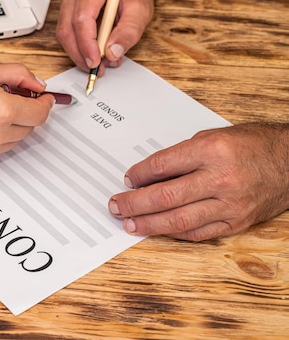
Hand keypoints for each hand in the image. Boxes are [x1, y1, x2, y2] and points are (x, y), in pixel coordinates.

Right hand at [0, 64, 54, 161]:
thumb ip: (19, 75)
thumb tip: (38, 85)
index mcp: (2, 109)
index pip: (40, 114)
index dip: (46, 104)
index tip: (45, 98)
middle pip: (30, 127)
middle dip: (28, 112)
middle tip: (14, 98)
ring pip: (17, 139)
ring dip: (15, 125)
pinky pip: (1, 147)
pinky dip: (1, 136)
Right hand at [56, 0, 154, 73]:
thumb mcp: (140, 11)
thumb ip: (129, 32)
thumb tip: (112, 52)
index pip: (81, 18)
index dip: (86, 44)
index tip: (95, 61)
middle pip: (67, 29)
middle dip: (81, 54)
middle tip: (97, 68)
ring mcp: (68, 2)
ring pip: (64, 35)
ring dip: (80, 54)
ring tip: (101, 61)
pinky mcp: (67, 13)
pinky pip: (67, 36)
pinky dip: (79, 49)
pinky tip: (95, 54)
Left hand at [108, 123, 288, 240]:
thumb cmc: (252, 145)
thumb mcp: (214, 137)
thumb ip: (182, 155)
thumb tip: (149, 175)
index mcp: (211, 150)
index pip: (162, 165)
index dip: (139, 174)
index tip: (127, 179)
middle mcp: (219, 178)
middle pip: (164, 196)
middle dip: (134, 203)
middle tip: (116, 205)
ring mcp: (228, 204)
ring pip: (178, 220)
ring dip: (148, 224)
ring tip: (129, 223)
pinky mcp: (236, 222)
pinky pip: (198, 232)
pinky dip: (174, 232)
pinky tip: (158, 230)